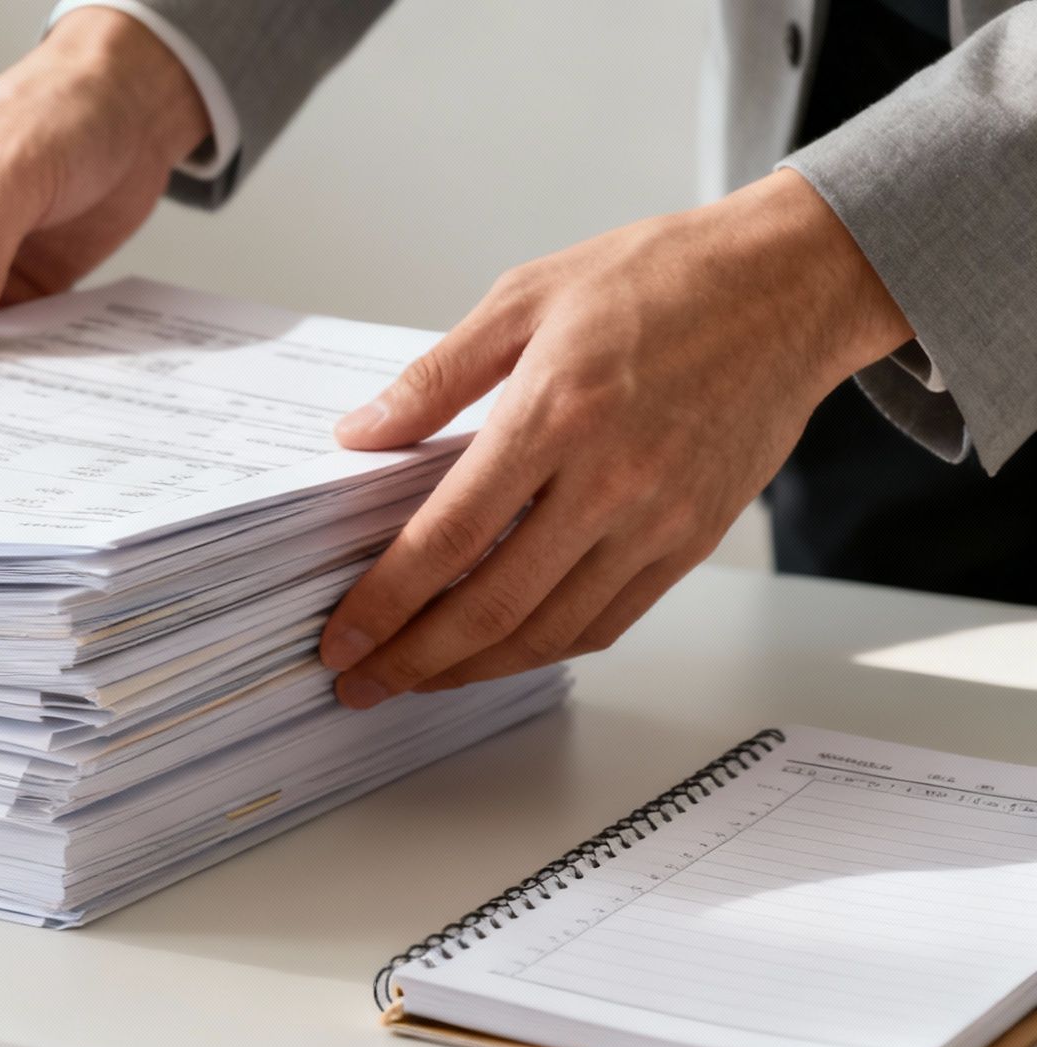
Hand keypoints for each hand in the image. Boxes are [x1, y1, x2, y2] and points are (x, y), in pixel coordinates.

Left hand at [320, 169, 913, 706]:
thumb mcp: (525, 297)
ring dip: (474, 669)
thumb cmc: (660, 277)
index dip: (385, 601)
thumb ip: (435, 378)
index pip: (447, 537)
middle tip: (361, 683)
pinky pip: (609, 621)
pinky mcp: (694, 540)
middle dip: (413, 658)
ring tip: (418, 678)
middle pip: (492, 605)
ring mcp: (659, 520)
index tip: (341, 637)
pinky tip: (501, 651)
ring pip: (550, 630)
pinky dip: (547, 648)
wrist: (790, 284)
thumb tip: (360, 434)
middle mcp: (610, 481)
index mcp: (554, 414)